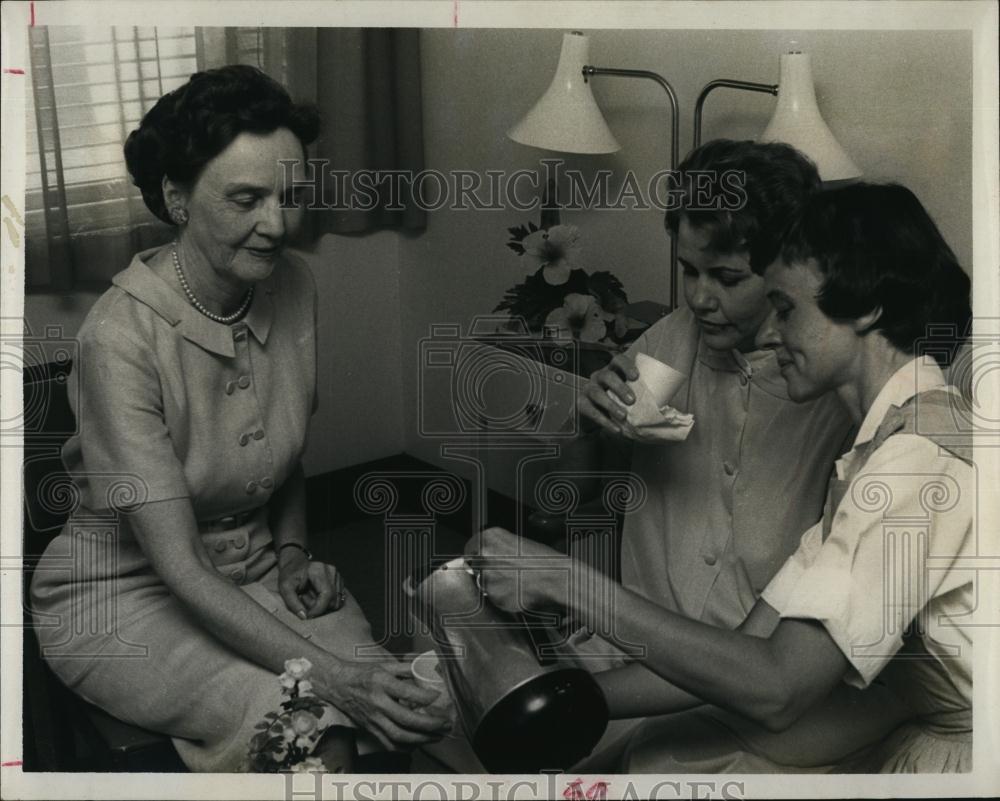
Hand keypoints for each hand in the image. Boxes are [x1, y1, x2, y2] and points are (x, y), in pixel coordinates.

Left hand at [278, 548, 344, 618]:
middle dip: (318, 607)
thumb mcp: (285, 588)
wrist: (295, 563)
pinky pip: (337, 599)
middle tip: (304, 600)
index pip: (326, 595)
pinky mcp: (339, 580)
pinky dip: (326, 602)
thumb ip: (293, 603)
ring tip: (309, 597)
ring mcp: (337, 575)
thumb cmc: (289, 575)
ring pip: (336, 601)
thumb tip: (305, 617)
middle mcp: (332, 571)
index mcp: (319, 570)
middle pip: (332, 600)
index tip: (307, 615)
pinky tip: (315, 595)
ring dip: (322, 605)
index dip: (318, 609)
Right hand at [323, 660, 452, 750]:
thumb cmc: (362, 673)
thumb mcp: (385, 665)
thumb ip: (407, 668)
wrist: (337, 684)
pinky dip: (406, 747)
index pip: (408, 692)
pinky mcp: (370, 729)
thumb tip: (427, 668)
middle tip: (446, 723)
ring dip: (422, 739)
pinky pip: (389, 744)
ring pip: (399, 736)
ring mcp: (373, 719)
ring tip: (438, 736)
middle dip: (430, 725)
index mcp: (382, 682)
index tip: (439, 697)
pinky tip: (419, 744)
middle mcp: (378, 703)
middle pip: (406, 719)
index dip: (426, 697)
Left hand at [464, 527, 576, 614]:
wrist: (557, 578)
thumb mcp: (517, 543)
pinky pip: (494, 598)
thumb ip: (496, 547)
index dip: (478, 556)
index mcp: (490, 537)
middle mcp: (485, 555)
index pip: (471, 547)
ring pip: (484, 584)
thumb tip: (484, 555)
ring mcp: (488, 576)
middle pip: (475, 566)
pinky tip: (518, 590)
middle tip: (505, 573)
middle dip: (486, 570)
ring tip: (516, 582)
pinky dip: (503, 597)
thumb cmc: (543, 560)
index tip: (482, 561)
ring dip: (495, 585)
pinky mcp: (495, 596)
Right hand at [577, 353, 638, 435]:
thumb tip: (670, 406)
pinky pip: (591, 411)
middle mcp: (598, 377)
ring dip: (610, 404)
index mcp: (612, 370)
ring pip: (596, 392)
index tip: (636, 376)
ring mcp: (588, 389)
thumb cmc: (617, 404)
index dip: (626, 365)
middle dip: (619, 387)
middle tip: (632, 400)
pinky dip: (604, 421)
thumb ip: (642, 395)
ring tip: (623, 415)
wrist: (592, 418)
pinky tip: (616, 429)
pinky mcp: (580, 403)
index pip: (617, 360)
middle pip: (606, 376)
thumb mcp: (627, 396)